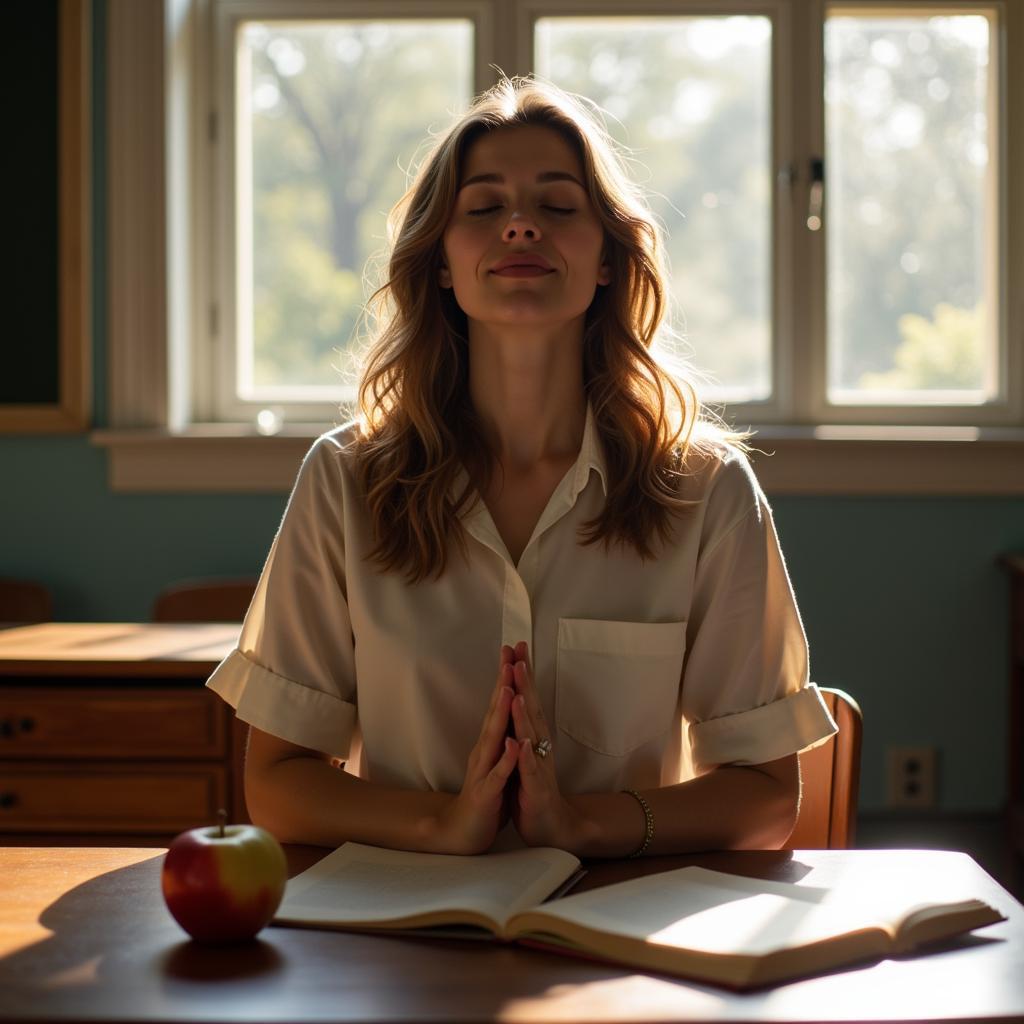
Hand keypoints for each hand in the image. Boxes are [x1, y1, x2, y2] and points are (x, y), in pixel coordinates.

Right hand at [432, 648, 519, 854]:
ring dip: (501, 714)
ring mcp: (484, 770)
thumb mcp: (498, 759)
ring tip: (509, 690)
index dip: (508, 677)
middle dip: (503, 684)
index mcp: (491, 742)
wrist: (464, 832)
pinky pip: (499, 774)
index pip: (500, 704)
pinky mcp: (487, 793)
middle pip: (495, 712)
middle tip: (510, 656)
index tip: (516, 650)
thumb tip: (508, 706)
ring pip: (494, 738)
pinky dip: (506, 759)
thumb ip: (502, 734)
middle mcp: (484, 750)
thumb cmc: (486, 794)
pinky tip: (513, 745)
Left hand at [506, 641, 584, 850]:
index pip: (527, 698)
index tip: (515, 646)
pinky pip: (529, 770)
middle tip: (518, 655)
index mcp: (533, 736)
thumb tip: (518, 695)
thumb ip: (523, 725)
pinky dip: (524, 756)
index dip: (522, 673)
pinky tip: (520, 742)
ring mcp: (539, 766)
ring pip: (531, 736)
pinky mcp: (535, 788)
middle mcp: (539, 746)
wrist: (551, 826)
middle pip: (532, 708)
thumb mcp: (525, 751)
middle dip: (525, 682)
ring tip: (516, 692)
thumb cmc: (533, 787)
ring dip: (524, 714)